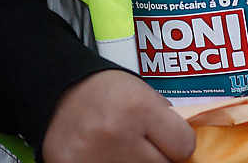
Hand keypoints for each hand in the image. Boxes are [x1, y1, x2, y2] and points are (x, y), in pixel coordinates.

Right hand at [41, 70, 195, 162]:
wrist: (60, 93)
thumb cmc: (106, 92)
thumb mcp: (142, 93)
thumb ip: (165, 121)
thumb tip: (186, 150)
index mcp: (138, 108)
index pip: (184, 146)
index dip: (179, 144)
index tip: (170, 141)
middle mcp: (118, 135)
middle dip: (157, 157)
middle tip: (143, 146)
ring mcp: (94, 158)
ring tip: (124, 151)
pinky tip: (106, 158)